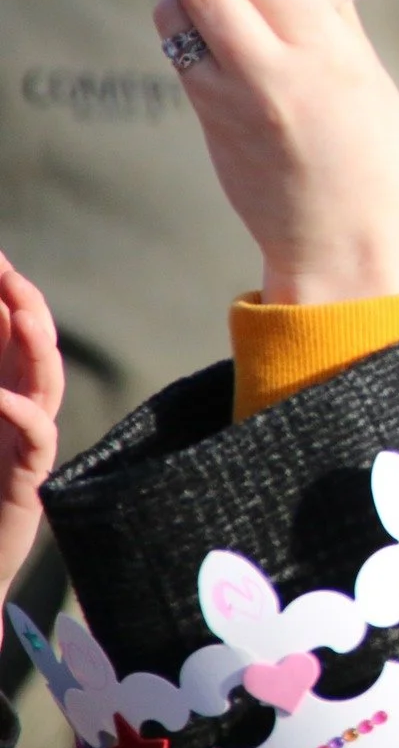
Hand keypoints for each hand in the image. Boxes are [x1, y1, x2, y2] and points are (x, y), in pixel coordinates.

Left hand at [0, 254, 61, 599]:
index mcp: (0, 390)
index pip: (8, 329)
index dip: (2, 290)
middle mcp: (20, 409)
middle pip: (35, 344)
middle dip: (22, 302)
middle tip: (4, 268)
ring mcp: (28, 442)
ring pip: (45, 381)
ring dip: (34, 344)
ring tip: (19, 310)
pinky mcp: (29, 479)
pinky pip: (36, 439)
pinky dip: (20, 415)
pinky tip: (0, 398)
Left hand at [153, 0, 398, 303]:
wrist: (343, 253)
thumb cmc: (379, 170)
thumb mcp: (372, 84)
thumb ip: (337, 26)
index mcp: (322, 60)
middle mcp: (266, 75)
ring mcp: (227, 101)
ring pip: (178, 14)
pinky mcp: (209, 122)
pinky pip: (182, 50)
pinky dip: (182, 11)